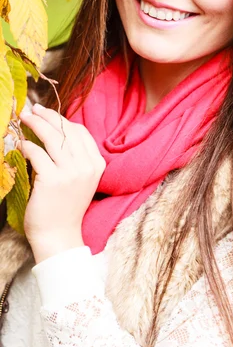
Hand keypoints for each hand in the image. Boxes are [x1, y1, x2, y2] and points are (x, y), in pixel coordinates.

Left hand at [19, 104, 105, 262]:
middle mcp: (86, 166)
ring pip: (52, 138)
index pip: (81, 132)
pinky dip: (27, 145)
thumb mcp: (80, 180)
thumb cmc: (66, 208)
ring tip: (24, 118)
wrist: (59, 236)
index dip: (63, 120)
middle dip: (48, 116)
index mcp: (97, 164)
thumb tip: (54, 132)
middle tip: (33, 110)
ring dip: (35, 124)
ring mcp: (70, 173)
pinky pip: (37, 153)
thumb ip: (74, 158)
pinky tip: (21, 144)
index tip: (48, 114)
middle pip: (66, 131)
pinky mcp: (52, 180)